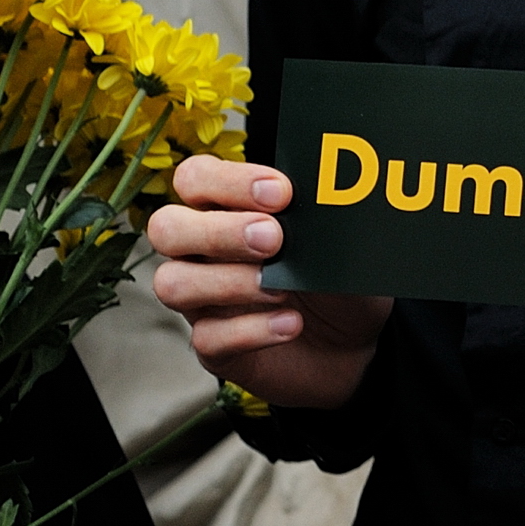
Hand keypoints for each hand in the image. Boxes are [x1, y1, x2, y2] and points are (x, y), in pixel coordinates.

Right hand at [144, 155, 389, 408]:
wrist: (358, 339)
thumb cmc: (336, 276)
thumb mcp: (337, 243)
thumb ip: (318, 218)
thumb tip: (323, 198)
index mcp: (225, 210)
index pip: (195, 178)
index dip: (228, 181)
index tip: (281, 193)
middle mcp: (200, 253)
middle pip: (166, 228)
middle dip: (218, 231)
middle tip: (273, 239)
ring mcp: (202, 301)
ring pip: (172, 284)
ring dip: (229, 282)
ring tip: (283, 290)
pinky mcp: (213, 347)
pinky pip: (206, 338)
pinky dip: (251, 330)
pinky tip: (292, 324)